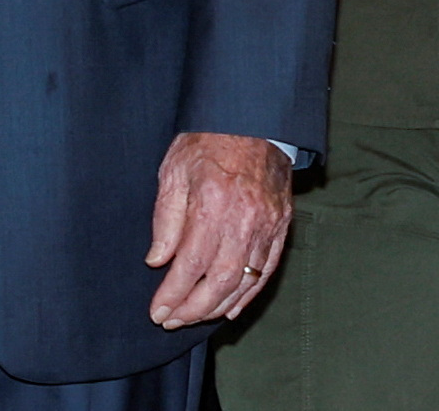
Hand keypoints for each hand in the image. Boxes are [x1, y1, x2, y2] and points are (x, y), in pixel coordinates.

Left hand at [146, 132, 292, 328]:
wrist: (253, 118)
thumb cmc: (208, 141)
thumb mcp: (174, 170)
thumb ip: (166, 218)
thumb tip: (157, 261)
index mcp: (212, 203)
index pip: (190, 264)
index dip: (173, 294)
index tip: (158, 311)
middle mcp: (243, 218)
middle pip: (220, 281)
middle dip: (194, 309)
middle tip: (173, 321)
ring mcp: (267, 223)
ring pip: (244, 280)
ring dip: (219, 306)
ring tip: (196, 317)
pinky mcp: (282, 223)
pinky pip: (267, 268)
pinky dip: (250, 293)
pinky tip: (232, 306)